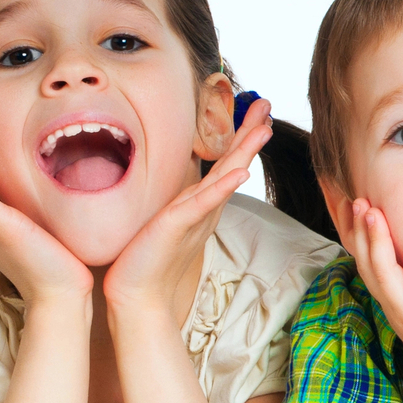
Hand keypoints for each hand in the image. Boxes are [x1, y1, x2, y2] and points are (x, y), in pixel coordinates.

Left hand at [103, 98, 270, 317]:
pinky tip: (240, 172)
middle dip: (250, 134)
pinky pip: (205, 203)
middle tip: (266, 105)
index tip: (253, 114)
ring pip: (226, 178)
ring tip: (263, 129)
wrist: (136, 296)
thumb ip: (169, 203)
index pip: (224, 165)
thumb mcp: (157, 221)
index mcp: (199, 205)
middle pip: (234, 164)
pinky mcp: (181, 226)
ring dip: (245, 152)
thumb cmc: (141, 261)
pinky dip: (224, 187)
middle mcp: (204, 209)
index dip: (239, 138)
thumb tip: (168, 184)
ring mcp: (196, 217)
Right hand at [345, 198, 402, 381]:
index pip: (362, 260)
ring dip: (376, 240)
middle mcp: (391, 302)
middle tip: (356, 200)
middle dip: (358, 230)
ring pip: (383, 272)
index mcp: (388, 297)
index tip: (344, 203)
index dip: (351, 233)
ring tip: (372, 211)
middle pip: (365, 262)